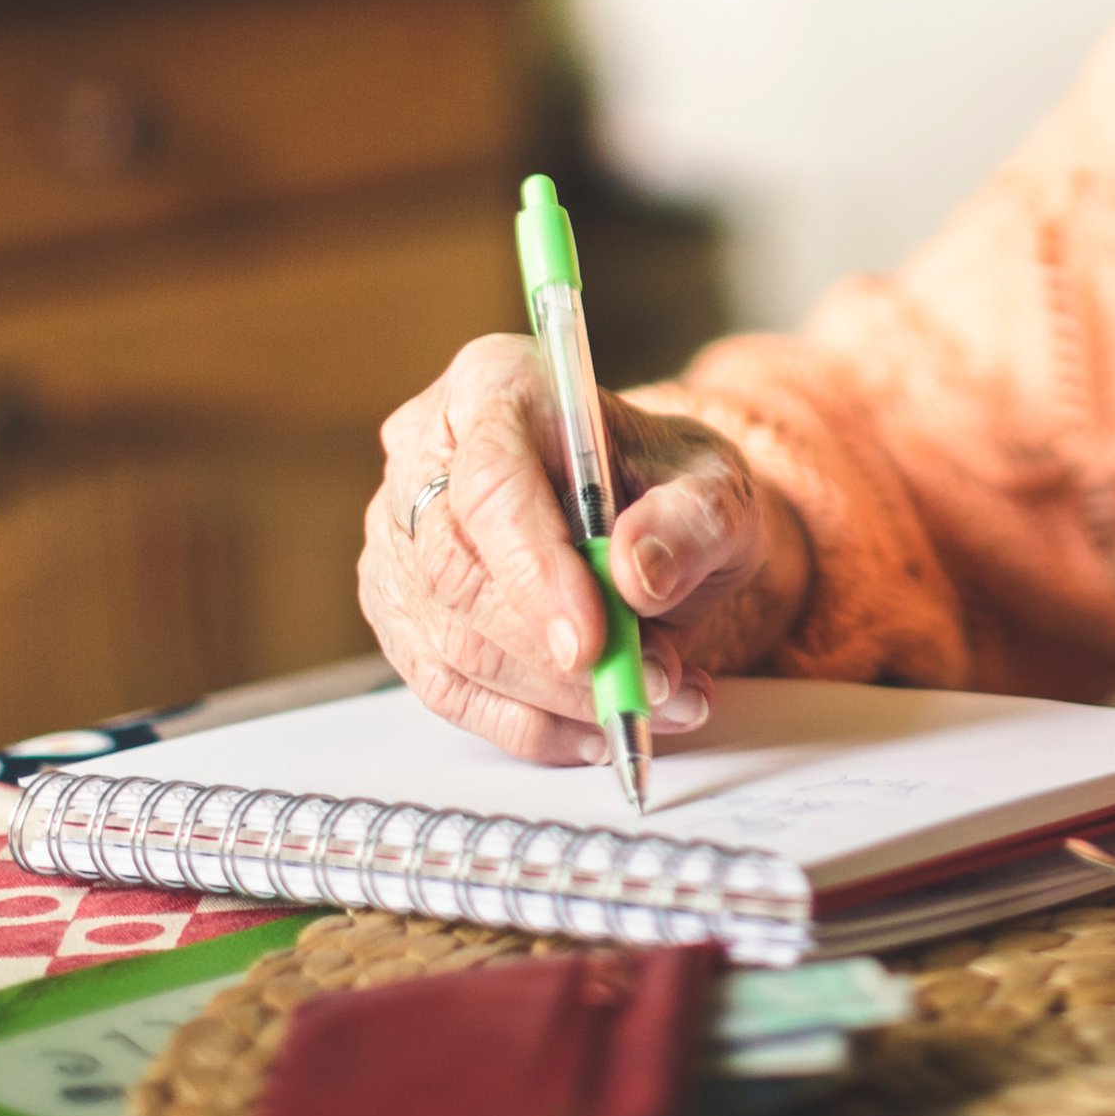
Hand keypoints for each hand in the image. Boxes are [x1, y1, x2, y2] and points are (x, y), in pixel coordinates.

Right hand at [359, 334, 813, 763]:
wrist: (648, 522)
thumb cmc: (667, 485)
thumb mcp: (716, 483)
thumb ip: (694, 518)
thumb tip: (639, 573)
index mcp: (494, 385)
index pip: (490, 482)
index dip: (534, 569)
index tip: (590, 642)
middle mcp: (425, 453)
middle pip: (458, 570)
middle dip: (554, 651)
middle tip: (647, 682)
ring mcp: (398, 538)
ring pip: (450, 642)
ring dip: (556, 698)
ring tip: (652, 702)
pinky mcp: (400, 613)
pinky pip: (447, 691)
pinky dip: (529, 727)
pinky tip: (596, 730)